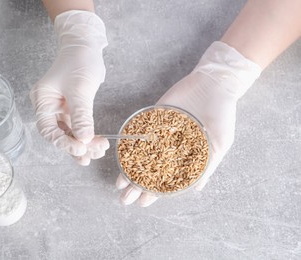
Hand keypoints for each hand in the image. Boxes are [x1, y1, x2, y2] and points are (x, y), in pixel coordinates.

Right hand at [30, 10, 108, 164]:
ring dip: (83, 144)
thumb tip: (84, 140)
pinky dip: (86, 135)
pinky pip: (77, 127)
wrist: (86, 45)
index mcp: (42, 100)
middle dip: (76, 146)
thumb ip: (81, 115)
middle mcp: (48, 107)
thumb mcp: (80, 88)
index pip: (48, 129)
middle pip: (58, 134)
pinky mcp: (72, 108)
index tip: (81, 148)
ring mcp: (60, 108)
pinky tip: (96, 144)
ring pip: (69, 133)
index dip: (63, 142)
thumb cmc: (79, 61)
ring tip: (99, 151)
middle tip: (93, 154)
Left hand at [117, 41, 261, 206]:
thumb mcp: (219, 144)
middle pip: (150, 170)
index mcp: (185, 155)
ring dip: (130, 169)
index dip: (155, 191)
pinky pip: (140, 132)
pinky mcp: (155, 117)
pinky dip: (130, 144)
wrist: (215, 84)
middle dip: (137, 185)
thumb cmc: (222, 115)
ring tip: (119, 183)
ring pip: (141, 154)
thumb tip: (197, 188)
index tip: (143, 203)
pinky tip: (121, 155)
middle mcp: (170, 146)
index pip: (166, 178)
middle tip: (124, 198)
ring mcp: (161, 132)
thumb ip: (207, 166)